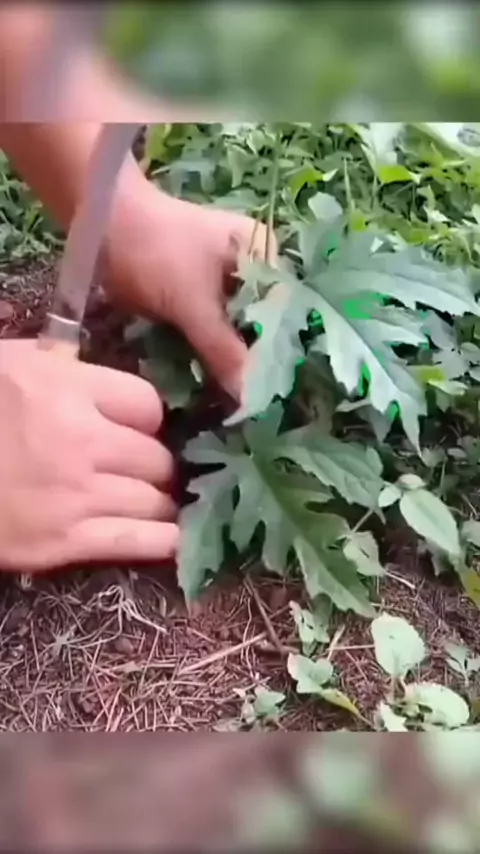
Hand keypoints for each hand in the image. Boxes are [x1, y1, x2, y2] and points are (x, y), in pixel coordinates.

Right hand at [0, 340, 177, 571]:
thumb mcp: (13, 365)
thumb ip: (61, 364)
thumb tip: (97, 368)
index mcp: (67, 389)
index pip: (148, 405)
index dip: (147, 418)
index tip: (138, 427)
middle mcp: (81, 441)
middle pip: (157, 456)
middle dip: (155, 463)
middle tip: (144, 468)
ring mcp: (76, 495)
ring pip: (154, 501)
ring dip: (157, 500)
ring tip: (152, 500)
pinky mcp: (63, 542)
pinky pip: (137, 542)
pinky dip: (162, 540)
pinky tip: (170, 536)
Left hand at [106, 183, 277, 397]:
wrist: (99, 220)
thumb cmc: (154, 251)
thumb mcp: (191, 303)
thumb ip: (223, 349)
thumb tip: (250, 398)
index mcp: (264, 253)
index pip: (287, 311)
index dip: (282, 350)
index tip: (276, 390)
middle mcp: (252, 264)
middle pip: (262, 322)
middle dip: (256, 358)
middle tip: (255, 402)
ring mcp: (223, 278)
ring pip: (237, 327)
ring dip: (233, 357)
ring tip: (237, 397)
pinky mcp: (196, 291)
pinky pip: (214, 326)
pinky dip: (211, 348)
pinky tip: (215, 378)